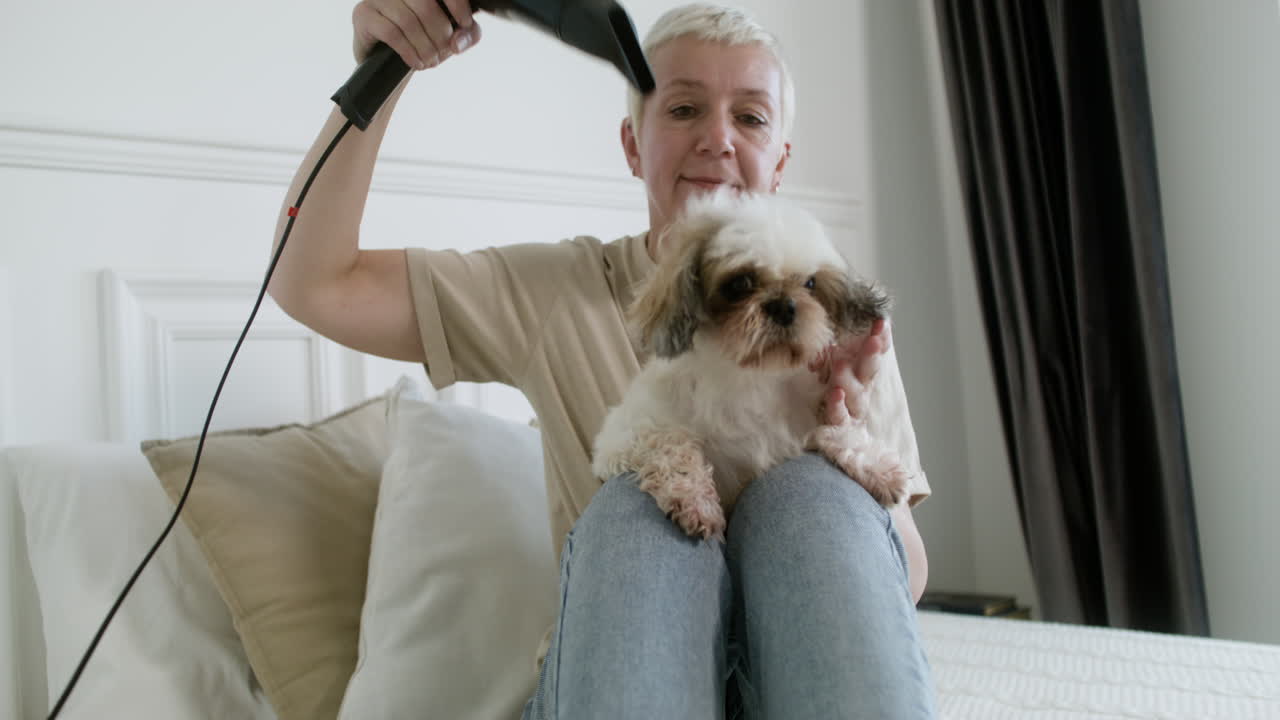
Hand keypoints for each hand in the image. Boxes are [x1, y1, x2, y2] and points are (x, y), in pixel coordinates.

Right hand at [352, 0, 481, 69]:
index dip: (457, 4)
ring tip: (430, 61)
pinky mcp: (363, 14)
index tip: (465, 23)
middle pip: (426, 5)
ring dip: (424, 47)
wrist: (386, 63)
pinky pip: (391, 32)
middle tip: (442, 53)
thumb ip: (467, 35)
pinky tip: (417, 63)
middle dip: (440, 34)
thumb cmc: (421, 42)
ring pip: (408, 21)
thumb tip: (458, 42)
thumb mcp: (451, 38)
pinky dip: (409, 52)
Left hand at [809, 317, 892, 423]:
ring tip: (840, 363)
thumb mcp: (834, 360)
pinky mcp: (840, 425)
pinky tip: (835, 394)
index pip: (877, 352)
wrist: (835, 436)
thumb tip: (849, 324)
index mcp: (862, 371)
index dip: (882, 338)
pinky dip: (838, 405)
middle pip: (869, 370)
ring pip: (855, 393)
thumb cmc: (833, 390)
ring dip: (849, 377)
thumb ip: (838, 343)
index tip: (882, 322)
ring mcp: (852, 407)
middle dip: (872, 354)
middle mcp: (861, 388)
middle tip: (872, 339)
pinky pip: (839, 416)